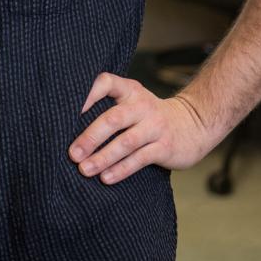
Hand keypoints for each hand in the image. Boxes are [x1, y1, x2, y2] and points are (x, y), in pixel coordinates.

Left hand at [67, 73, 219, 184]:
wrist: (193, 125)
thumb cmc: (149, 116)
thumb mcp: (132, 102)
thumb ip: (108, 107)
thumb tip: (67, 127)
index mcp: (129, 90)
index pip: (106, 82)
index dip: (88, 94)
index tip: (68, 112)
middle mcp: (142, 105)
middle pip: (113, 119)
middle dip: (90, 137)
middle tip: (73, 153)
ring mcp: (155, 126)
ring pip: (126, 142)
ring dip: (103, 157)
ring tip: (85, 169)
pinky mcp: (164, 147)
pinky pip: (139, 159)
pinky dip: (121, 170)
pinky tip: (106, 178)